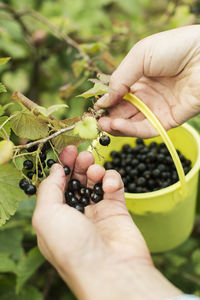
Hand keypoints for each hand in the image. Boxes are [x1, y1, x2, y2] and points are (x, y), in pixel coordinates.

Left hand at [32, 146, 181, 299]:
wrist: (110, 270)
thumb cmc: (72, 246)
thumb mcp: (46, 215)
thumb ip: (49, 188)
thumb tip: (55, 169)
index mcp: (55, 216)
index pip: (57, 184)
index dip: (61, 166)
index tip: (67, 150)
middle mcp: (75, 213)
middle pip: (76, 180)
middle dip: (77, 164)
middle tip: (81, 154)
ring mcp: (97, 211)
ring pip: (95, 181)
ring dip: (94, 170)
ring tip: (94, 170)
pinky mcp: (117, 209)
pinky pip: (114, 186)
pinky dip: (112, 179)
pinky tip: (109, 184)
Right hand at [96, 25, 199, 137]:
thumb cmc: (174, 48)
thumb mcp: (140, 56)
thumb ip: (119, 79)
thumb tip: (102, 101)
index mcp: (138, 78)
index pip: (116, 95)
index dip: (104, 102)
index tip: (92, 109)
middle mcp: (146, 95)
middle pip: (122, 111)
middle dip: (108, 117)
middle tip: (95, 122)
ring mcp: (156, 109)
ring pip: (131, 123)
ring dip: (116, 126)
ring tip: (104, 125)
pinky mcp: (167, 120)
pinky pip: (146, 129)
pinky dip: (130, 130)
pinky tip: (117, 126)